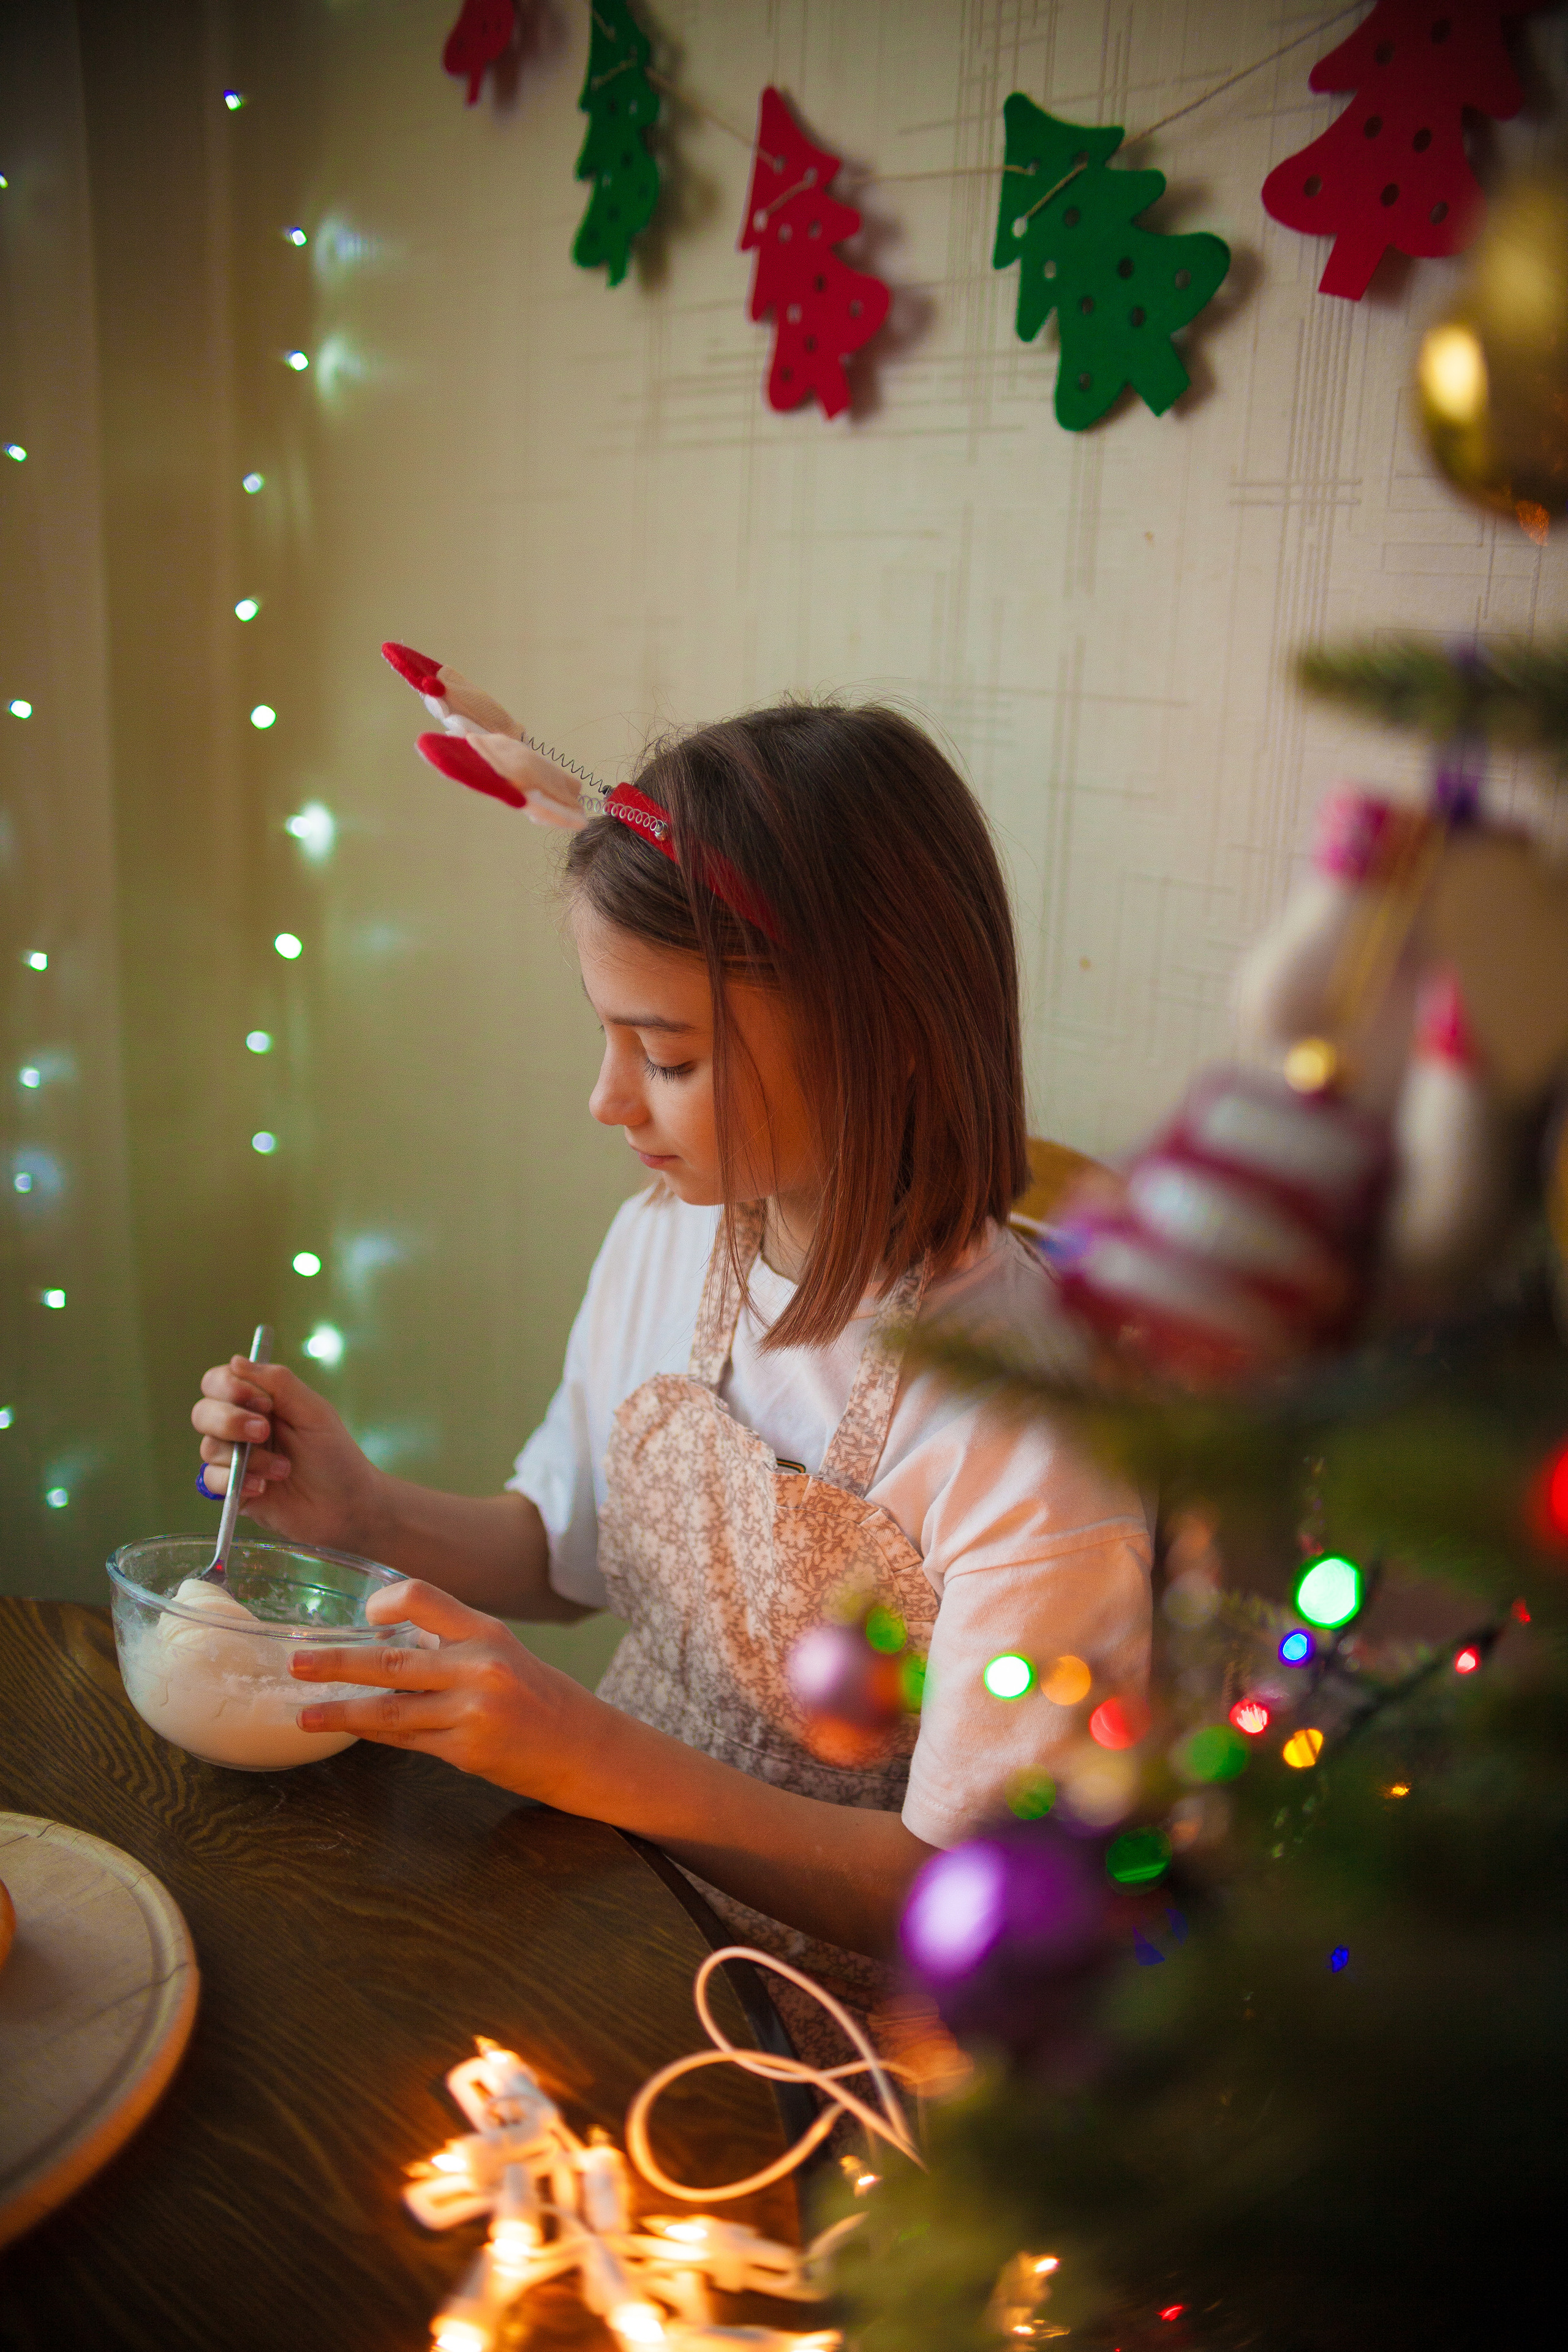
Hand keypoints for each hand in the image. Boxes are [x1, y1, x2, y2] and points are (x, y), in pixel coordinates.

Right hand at [190, 1357, 382, 1555]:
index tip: (258, 1400)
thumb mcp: (313, 1411)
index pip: (218, 1382)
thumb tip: (235, 1361)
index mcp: (259, 1403)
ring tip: (282, 1469)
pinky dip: (236, 1482)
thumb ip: (278, 1382)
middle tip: (264, 1432)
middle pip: (203, 1413)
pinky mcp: (233, 1491)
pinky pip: (211, 1481)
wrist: (346, 1507)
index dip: (227, 1387)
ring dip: (246, 1458)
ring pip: (209, 1448)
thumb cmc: (335, 1456)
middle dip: (230, 1421)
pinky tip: (263, 1487)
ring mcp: (236, 1461)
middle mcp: (241, 1429)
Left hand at [290, 1580, 584, 1796]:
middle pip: (391, 1662)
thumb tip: (388, 1641)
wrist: (584, 1748)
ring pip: (390, 1710)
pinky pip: (406, 1740)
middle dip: (336, 1663)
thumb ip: (450, 1645)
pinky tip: (349, 1731)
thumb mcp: (502, 1653)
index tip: (362, 1616)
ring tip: (305, 1713)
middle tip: (297, 1662)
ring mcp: (471, 1713)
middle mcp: (479, 1668)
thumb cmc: (538, 1696)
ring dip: (341, 1712)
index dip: (386, 1604)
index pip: (424, 1597)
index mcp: (486, 1632)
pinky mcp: (466, 1752)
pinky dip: (374, 1734)